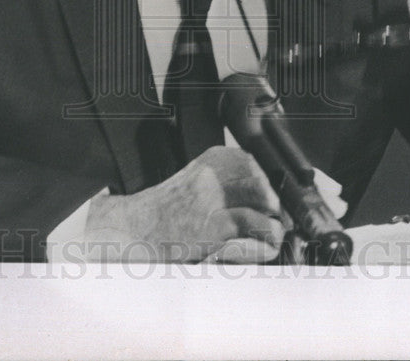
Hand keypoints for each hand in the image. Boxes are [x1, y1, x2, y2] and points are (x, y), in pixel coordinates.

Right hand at [80, 146, 285, 262]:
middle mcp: (215, 174)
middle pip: (268, 185)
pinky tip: (252, 249)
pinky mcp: (216, 227)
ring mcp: (215, 199)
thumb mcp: (201, 183)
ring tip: (260, 238)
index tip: (267, 205)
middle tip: (267, 224)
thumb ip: (233, 183)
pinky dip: (265, 244)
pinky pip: (261, 231)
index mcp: (214, 159)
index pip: (261, 165)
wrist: (135, 232)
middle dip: (274, 207)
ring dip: (271, 226)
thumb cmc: (169, 212)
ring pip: (270, 207)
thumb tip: (273, 198)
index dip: (269, 188)